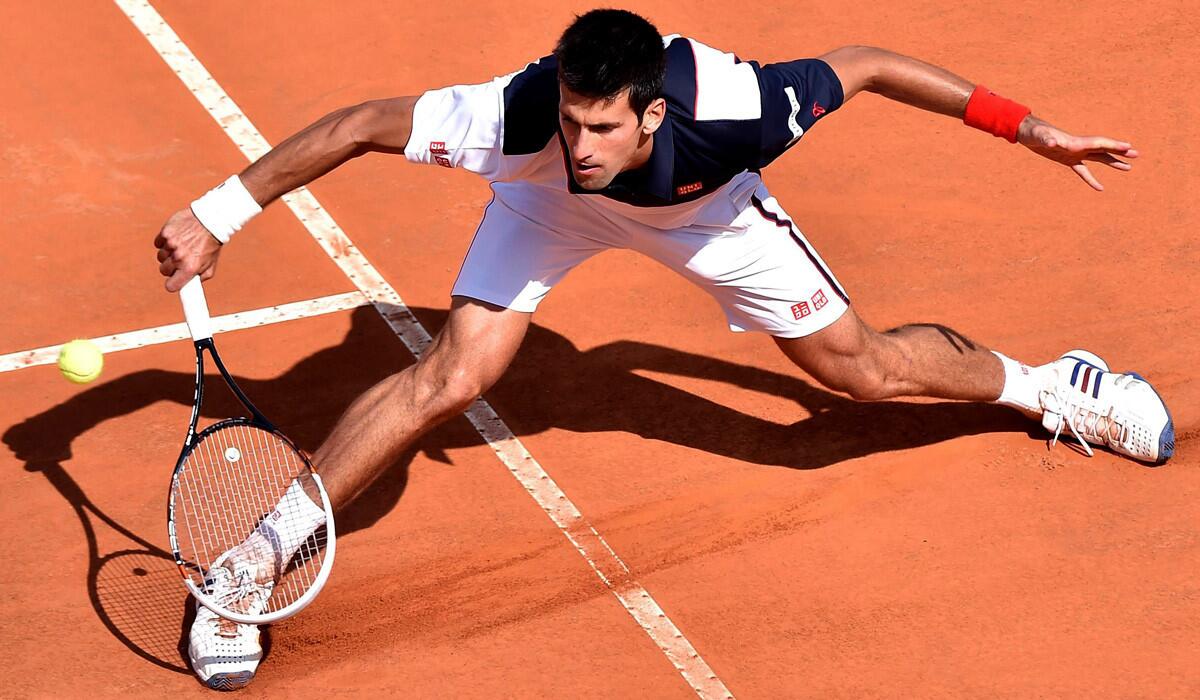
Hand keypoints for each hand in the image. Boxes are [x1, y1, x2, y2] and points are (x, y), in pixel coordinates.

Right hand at [154, 208, 222, 291]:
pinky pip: (158, 243)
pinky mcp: (166, 233)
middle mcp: (179, 257)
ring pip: (160, 256)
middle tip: (180, 260)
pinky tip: (176, 238)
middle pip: (164, 270)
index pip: (171, 285)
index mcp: (190, 268)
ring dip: (168, 254)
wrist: (211, 221)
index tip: (174, 281)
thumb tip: (189, 286)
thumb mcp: (211, 265)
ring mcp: (171, 244)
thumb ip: (199, 278)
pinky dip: (164, 241)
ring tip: (181, 246)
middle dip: (171, 267)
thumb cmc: (211, 245)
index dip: (172, 284)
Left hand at [1017, 115, 1137, 190]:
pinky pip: (1083, 171)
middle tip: (1136, 154)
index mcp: (1075, 142)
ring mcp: (1074, 153)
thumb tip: (1052, 143)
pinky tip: (1100, 188)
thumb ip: (1046, 139)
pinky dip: (1091, 179)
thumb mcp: (1038, 136)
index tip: (1128, 146)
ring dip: (1112, 162)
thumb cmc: (1033, 133)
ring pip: (1098, 159)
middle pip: (1103, 149)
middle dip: (1119, 151)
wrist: (1028, 132)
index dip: (1113, 144)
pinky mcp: (1067, 160)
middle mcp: (1078, 147)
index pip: (1098, 143)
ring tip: (1128, 167)